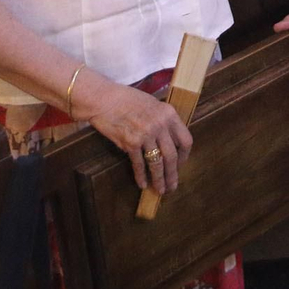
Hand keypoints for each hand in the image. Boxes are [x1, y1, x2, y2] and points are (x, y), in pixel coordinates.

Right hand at [77, 78, 192, 194]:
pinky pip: (139, 164)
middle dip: (173, 174)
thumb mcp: (152, 105)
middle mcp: (160, 125)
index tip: (180, 164)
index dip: (184, 156)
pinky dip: (141, 176)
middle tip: (173, 186)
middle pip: (172, 156)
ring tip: (161, 190)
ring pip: (157, 163)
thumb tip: (169, 142)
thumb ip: (163, 121)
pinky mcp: (131, 143)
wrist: (104, 99)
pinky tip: (143, 184)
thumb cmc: (127, 100)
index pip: (185, 140)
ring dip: (159, 179)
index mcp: (169, 114)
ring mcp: (146, 134)